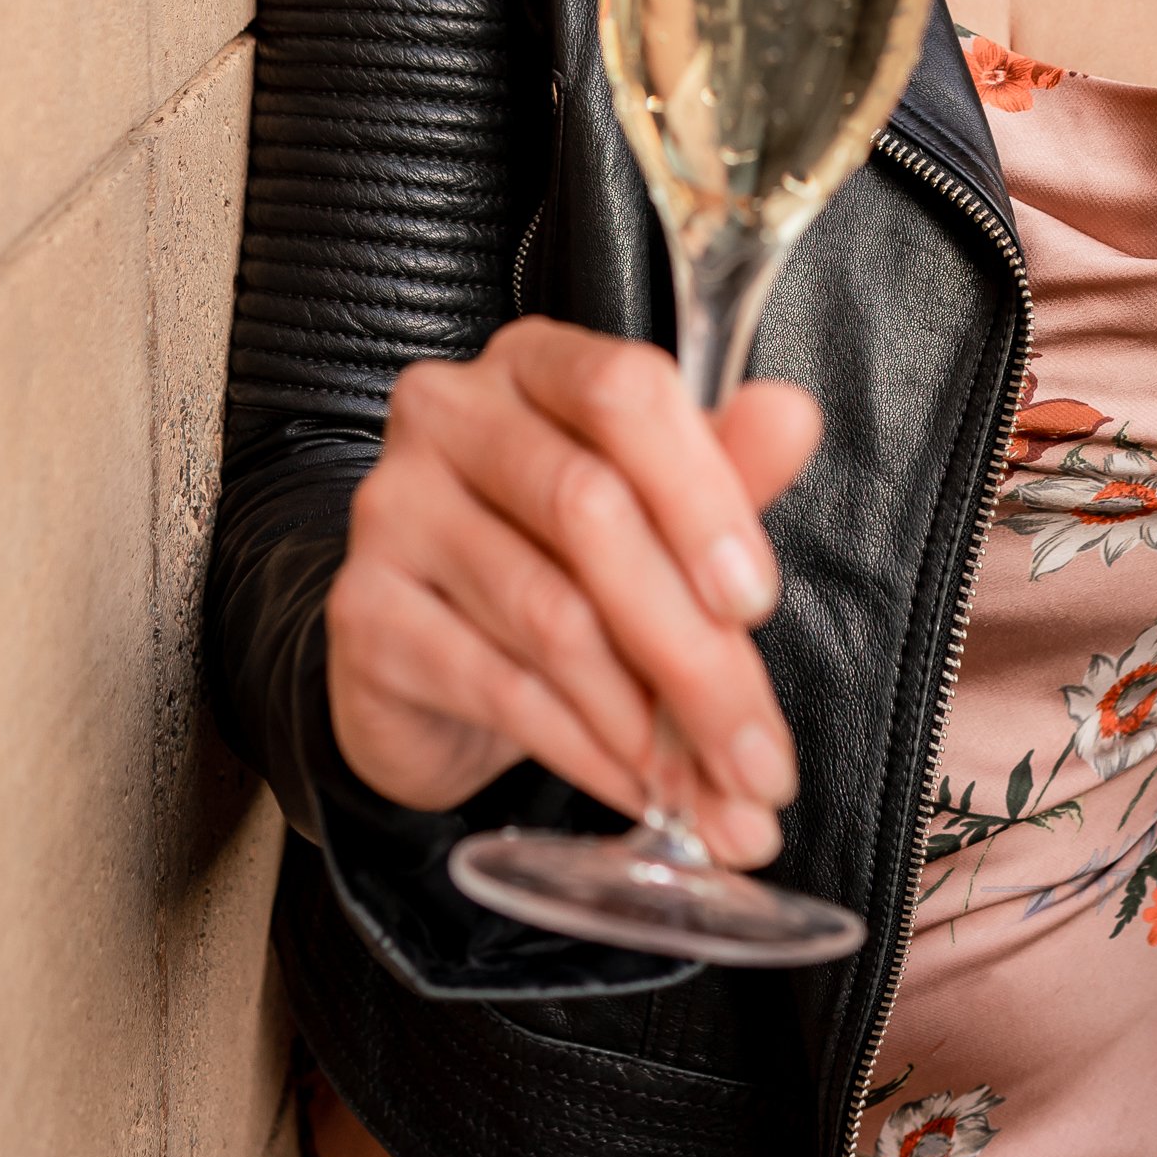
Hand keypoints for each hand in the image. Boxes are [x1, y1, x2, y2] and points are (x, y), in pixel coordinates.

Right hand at [325, 320, 822, 868]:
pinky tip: (639, 791)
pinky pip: (499, 687)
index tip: (758, 601)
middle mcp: (449, 413)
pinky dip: (587, 754)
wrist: (425, 658)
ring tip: (716, 794)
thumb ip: (722, 464)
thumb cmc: (550, 558)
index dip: (701, 496)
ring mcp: (394, 509)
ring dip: (651, 725)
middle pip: (590, 512)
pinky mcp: (364, 610)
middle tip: (760, 756)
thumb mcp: (648, 505)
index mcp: (532, 362)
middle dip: (694, 650)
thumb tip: (792, 417)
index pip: (623, 390)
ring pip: (551, 615)